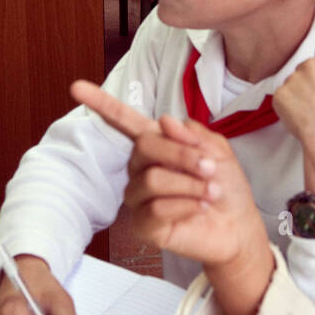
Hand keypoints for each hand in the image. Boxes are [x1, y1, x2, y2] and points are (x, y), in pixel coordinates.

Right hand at [69, 81, 273, 314]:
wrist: (237, 226)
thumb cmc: (225, 187)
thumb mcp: (218, 151)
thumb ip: (193, 135)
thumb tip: (163, 120)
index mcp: (157, 145)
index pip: (124, 122)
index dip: (101, 104)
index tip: (77, 88)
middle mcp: (141, 168)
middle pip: (145, 146)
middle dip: (182, 155)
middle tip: (209, 167)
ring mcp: (140, 197)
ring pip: (152, 179)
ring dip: (190, 184)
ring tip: (211, 192)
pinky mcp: (144, 225)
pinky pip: (156, 209)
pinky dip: (186, 206)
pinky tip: (199, 208)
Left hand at [273, 44, 314, 199]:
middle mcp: (311, 64)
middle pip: (305, 66)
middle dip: (308, 79)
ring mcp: (293, 78)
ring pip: (292, 82)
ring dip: (296, 93)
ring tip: (308, 113)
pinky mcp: (279, 94)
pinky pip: (281, 97)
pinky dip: (286, 106)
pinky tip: (298, 119)